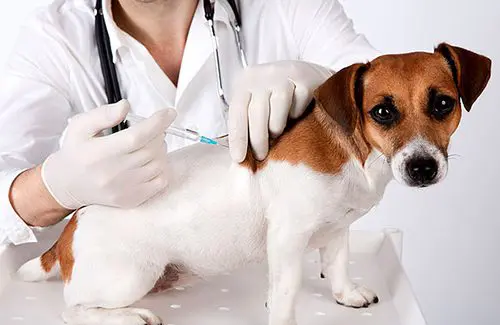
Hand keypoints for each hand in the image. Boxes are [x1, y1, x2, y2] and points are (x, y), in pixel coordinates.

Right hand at [41, 99, 175, 209]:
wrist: (68, 184)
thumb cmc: (78, 151)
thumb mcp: (81, 126)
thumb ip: (103, 114)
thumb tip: (125, 105)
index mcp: (101, 153)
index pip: (137, 136)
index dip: (157, 123)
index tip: (170, 113)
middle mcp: (113, 174)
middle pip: (151, 149)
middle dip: (158, 134)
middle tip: (152, 129)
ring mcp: (124, 189)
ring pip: (159, 164)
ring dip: (160, 150)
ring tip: (148, 145)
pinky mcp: (132, 199)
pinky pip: (161, 181)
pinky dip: (162, 168)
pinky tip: (151, 161)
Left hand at [228, 60, 331, 161]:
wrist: (306, 75)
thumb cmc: (275, 95)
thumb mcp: (256, 102)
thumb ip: (248, 121)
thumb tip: (242, 153)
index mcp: (244, 82)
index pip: (237, 111)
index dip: (237, 137)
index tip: (239, 158)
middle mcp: (262, 75)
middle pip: (256, 111)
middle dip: (258, 139)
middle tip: (261, 156)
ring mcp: (284, 74)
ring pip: (277, 107)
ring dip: (277, 126)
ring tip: (277, 133)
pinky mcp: (304, 77)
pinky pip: (299, 103)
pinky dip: (297, 113)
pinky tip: (295, 114)